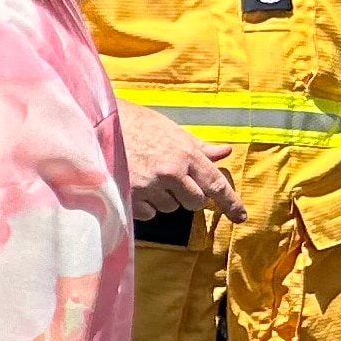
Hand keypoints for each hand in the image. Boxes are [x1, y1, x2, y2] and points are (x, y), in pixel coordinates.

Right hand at [120, 101, 243, 222]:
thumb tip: (224, 152)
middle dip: (189, 197)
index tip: (240, 217)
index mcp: (185, 155)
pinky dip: (146, 205)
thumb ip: (198, 147)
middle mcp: (170, 173)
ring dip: (164, 199)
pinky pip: (149, 213)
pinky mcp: (129, 196)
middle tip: (175, 182)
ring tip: (149, 178)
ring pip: (170, 208)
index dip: (230, 203)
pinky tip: (136, 186)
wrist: (100, 125)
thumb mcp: (171, 130)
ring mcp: (149, 187)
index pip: (215, 184)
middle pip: (195, 202)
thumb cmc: (137, 124)